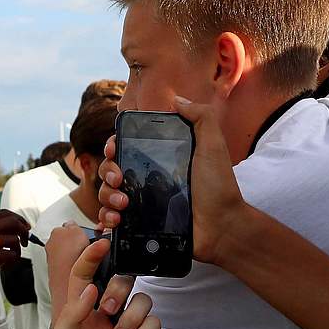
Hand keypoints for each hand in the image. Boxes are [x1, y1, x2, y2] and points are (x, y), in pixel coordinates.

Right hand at [0, 210, 28, 291]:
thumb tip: (17, 225)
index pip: (5, 213)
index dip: (19, 219)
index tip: (25, 227)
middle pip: (13, 222)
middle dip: (24, 231)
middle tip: (25, 242)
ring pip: (15, 239)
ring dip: (17, 250)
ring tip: (10, 258)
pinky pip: (13, 254)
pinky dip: (13, 261)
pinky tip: (5, 265)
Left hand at [45, 238, 159, 328]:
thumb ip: (71, 315)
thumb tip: (90, 287)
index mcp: (80, 314)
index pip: (87, 276)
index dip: (93, 256)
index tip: (102, 243)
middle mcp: (105, 318)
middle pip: (122, 281)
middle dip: (119, 289)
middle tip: (109, 311)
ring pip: (143, 300)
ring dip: (132, 316)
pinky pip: (154, 324)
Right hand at [97, 98, 255, 266]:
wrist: (221, 228)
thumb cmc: (218, 187)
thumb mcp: (213, 146)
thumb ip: (201, 118)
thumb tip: (176, 100)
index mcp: (159, 158)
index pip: (125, 147)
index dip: (113, 146)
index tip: (113, 150)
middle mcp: (148, 178)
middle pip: (111, 170)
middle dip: (107, 172)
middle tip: (118, 180)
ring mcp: (142, 202)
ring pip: (107, 195)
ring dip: (106, 197)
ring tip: (122, 204)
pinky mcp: (140, 224)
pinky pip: (112, 220)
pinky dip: (106, 219)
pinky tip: (113, 222)